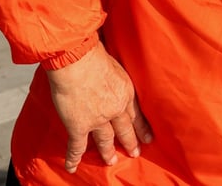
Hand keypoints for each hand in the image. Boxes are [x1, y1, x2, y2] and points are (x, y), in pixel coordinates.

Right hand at [45, 41, 152, 172]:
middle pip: (126, 128)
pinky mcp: (79, 125)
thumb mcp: (117, 63)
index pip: (137, 113)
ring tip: (111, 161)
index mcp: (126, 91)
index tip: (149, 138)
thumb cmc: (94, 54)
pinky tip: (73, 167)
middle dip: (131, 142)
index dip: (142, 127)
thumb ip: (115, 75)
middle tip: (135, 152)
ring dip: (108, 151)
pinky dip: (74, 158)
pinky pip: (77, 146)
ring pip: (106, 139)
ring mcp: (98, 119)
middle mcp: (116, 108)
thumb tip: (110, 74)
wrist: (78, 60)